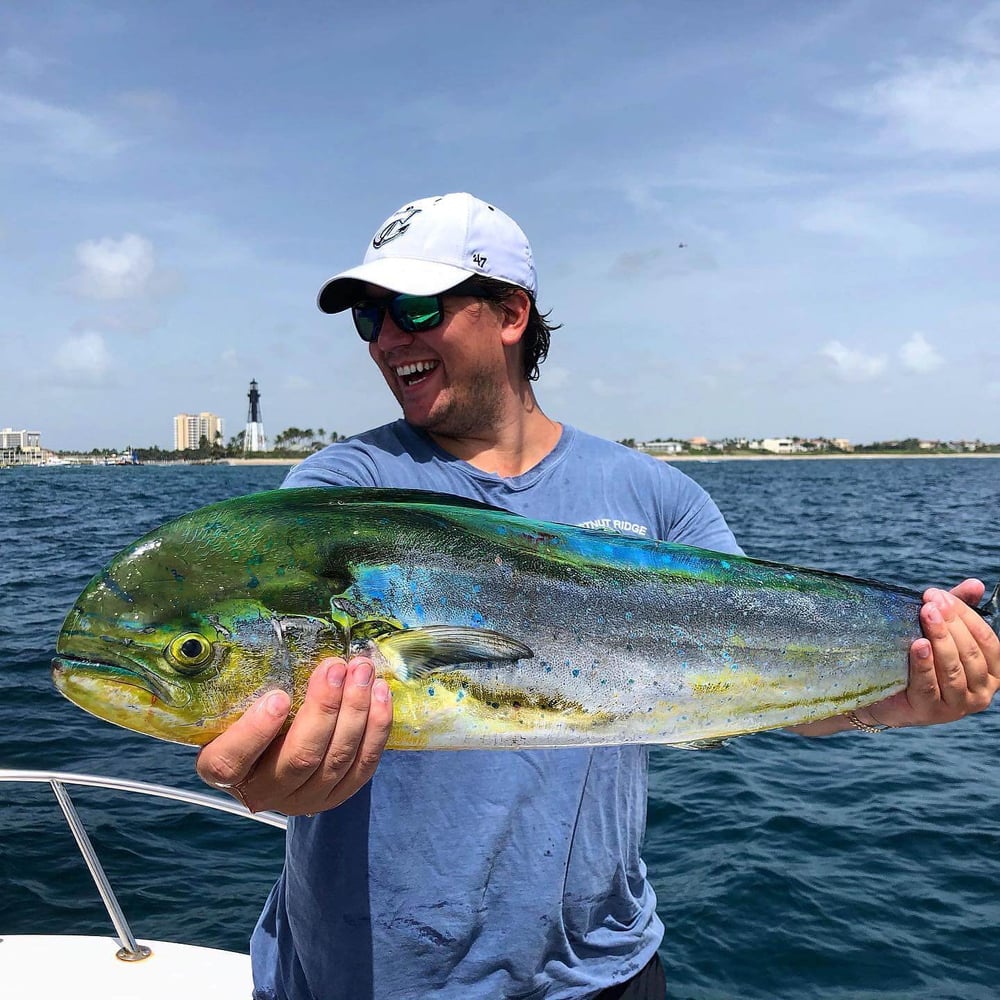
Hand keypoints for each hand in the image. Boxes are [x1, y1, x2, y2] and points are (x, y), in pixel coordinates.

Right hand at [195, 655, 392, 814]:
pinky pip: (364, 766)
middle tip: (336, 666)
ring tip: (362, 671)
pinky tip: (380, 693)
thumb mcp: (234, 704)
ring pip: (336, 760)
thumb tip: (270, 641)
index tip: (278, 697)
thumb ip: (246, 687)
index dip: (255, 732)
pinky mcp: (336, 797)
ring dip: (356, 711)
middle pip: (300, 758)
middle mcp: (263, 792)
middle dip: (324, 708)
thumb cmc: (247, 716)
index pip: (231, 761)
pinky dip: (376, 728)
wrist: (270, 755)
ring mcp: (303, 800)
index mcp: (225, 770)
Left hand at [860, 580, 999, 728]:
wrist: (883, 694)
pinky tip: (918, 645)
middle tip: (930, 603)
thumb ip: (959, 610)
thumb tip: (976, 584)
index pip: (987, 640)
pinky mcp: (931, 711)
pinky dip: (924, 664)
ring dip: (940, 638)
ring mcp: (958, 705)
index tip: (940, 596)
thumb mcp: (940, 633)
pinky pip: (930, 684)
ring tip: (926, 615)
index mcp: (991, 673)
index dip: (965, 615)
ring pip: (953, 668)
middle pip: (970, 653)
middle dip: (950, 624)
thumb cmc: (917, 660)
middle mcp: (982, 692)